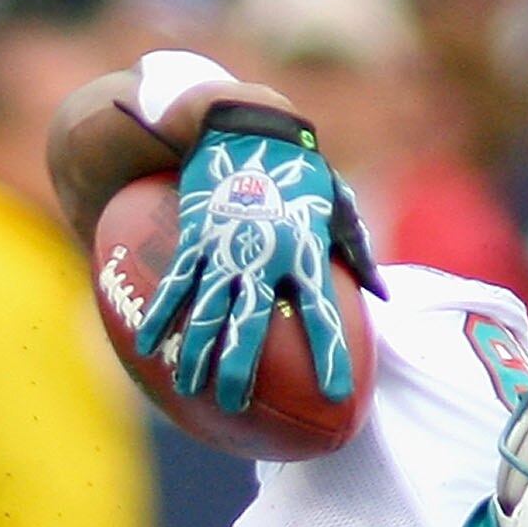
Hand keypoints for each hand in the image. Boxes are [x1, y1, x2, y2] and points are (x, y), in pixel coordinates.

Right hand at [132, 102, 373, 413]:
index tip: (335, 394)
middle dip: (239, 367)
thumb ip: (357, 251)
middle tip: (234, 405)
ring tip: (189, 386)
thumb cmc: (298, 167)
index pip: (321, 312)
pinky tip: (146, 346)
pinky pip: (175, 282)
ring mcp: (223, 247)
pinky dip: (161, 314)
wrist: (246, 122)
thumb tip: (381, 297)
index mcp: (304, 249)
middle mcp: (262, 254)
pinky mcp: (193, 236)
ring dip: (194, 351)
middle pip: (249, 321)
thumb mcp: (336, 203)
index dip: (329, 354)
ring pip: (205, 309)